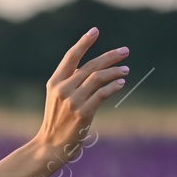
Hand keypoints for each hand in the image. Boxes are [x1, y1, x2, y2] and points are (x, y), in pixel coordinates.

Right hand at [35, 27, 127, 164]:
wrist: (51, 145)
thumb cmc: (57, 121)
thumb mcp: (58, 98)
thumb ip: (71, 82)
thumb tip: (94, 69)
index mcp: (54, 82)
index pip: (71, 57)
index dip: (83, 42)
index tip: (95, 30)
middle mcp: (62, 89)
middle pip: (90, 65)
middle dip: (110, 56)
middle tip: (125, 51)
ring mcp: (72, 100)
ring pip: (97, 78)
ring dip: (114, 72)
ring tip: (125, 71)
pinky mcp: (83, 112)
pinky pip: (101, 94)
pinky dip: (113, 86)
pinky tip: (121, 83)